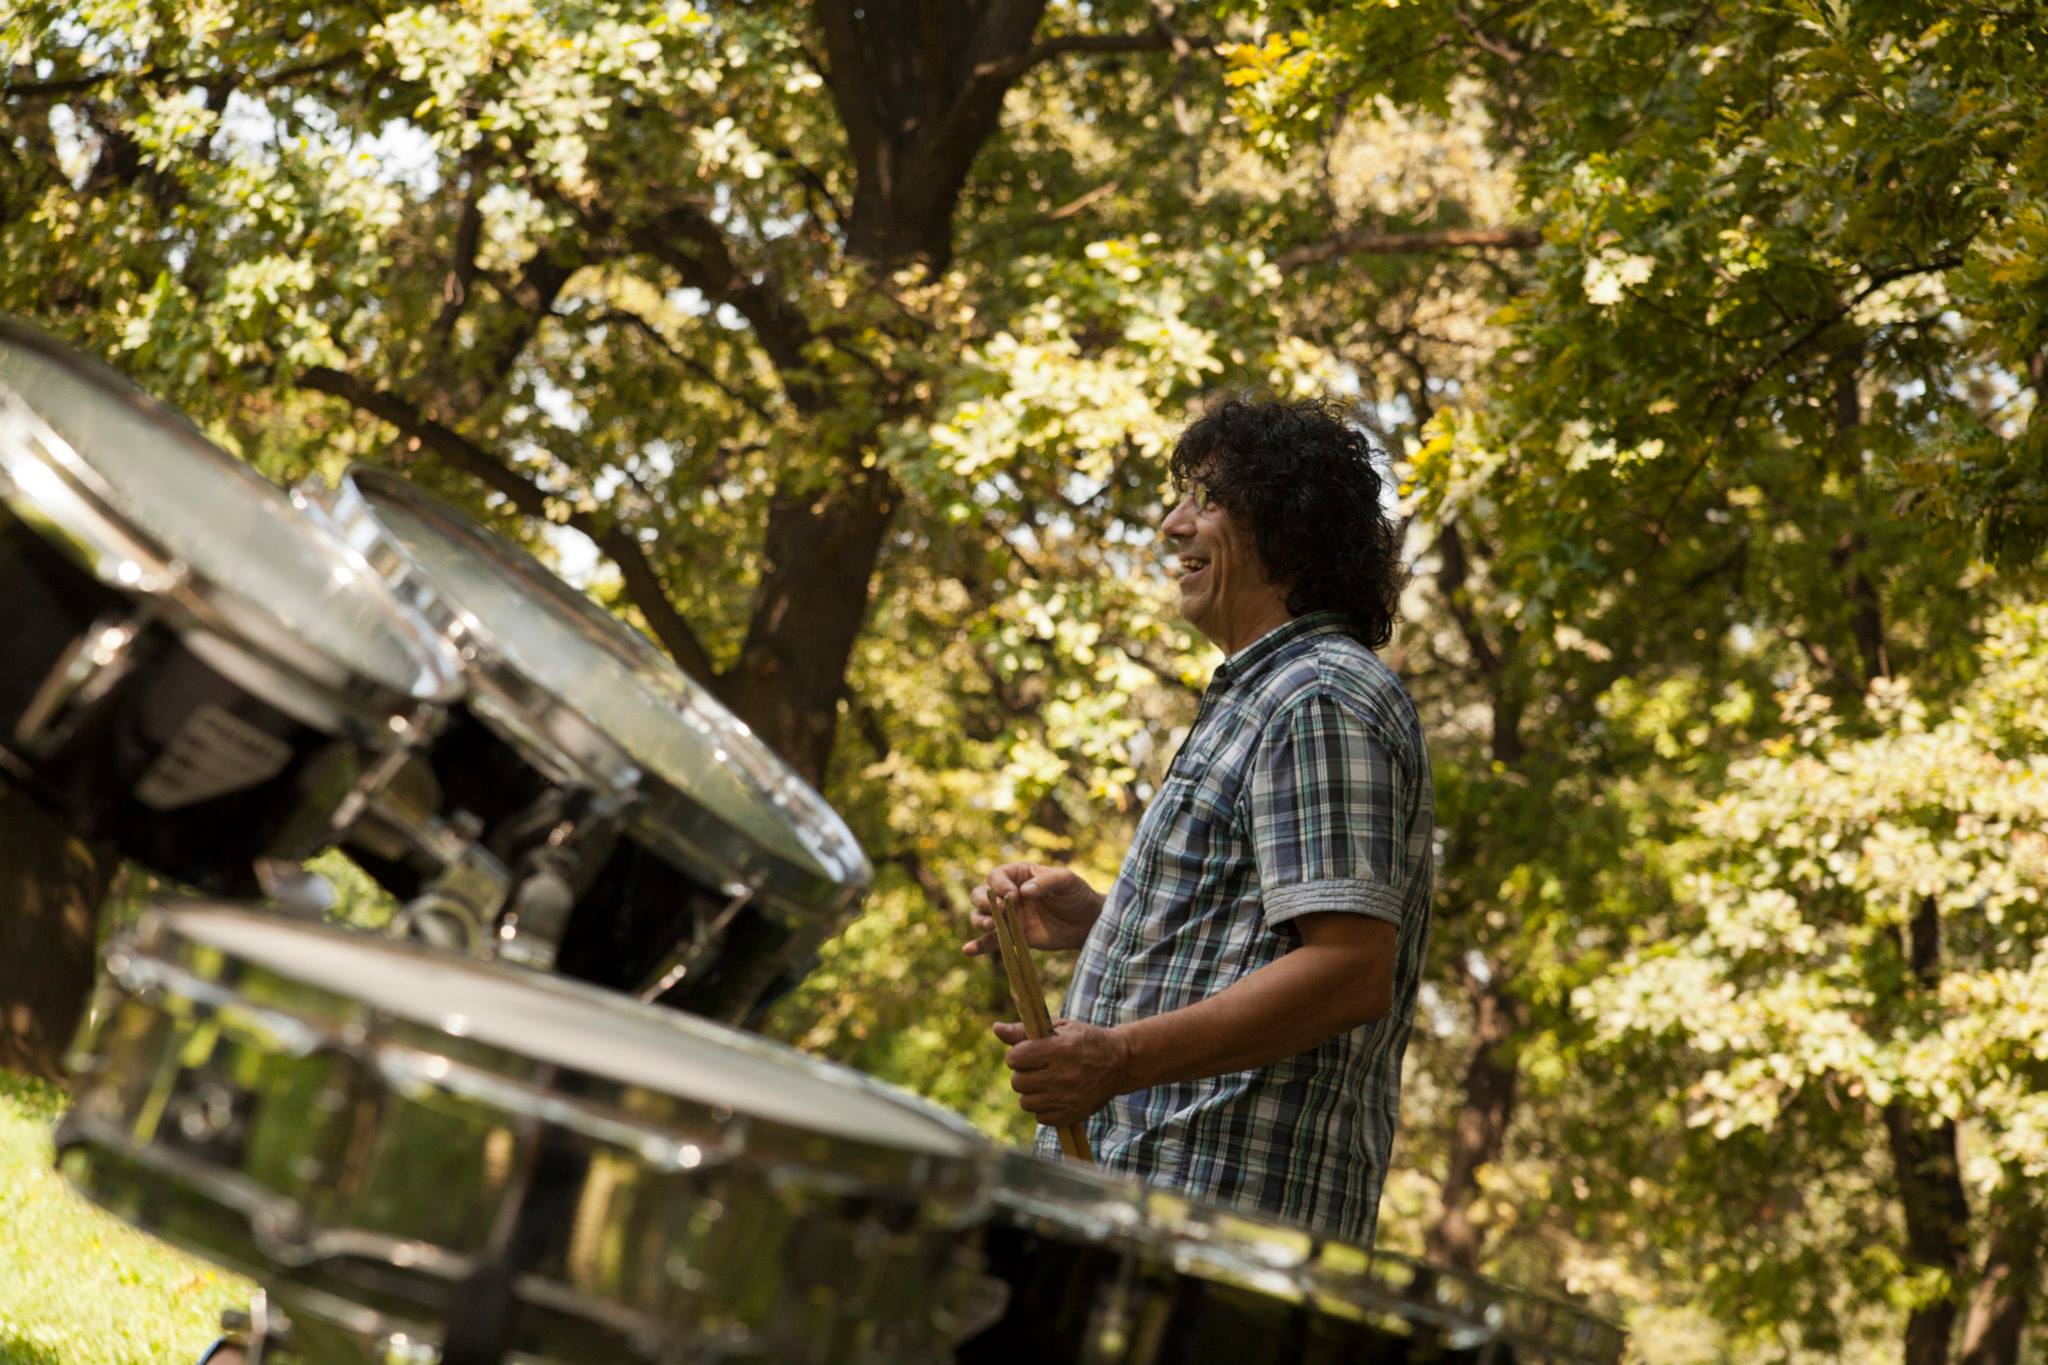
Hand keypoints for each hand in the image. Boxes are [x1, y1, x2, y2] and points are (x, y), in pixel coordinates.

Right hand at [965, 863, 1101, 957]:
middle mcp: (1008, 895)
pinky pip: (990, 942)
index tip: (1013, 895)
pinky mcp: (1013, 937)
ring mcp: (1009, 917)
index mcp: (1019, 875)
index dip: (999, 885)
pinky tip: (968, 950)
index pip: (996, 876)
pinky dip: (978, 946)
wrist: (1088, 923)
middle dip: (984, 902)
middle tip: (1000, 910)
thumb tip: (1024, 891)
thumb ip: (1046, 882)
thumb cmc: (1078, 895)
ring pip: (981, 917)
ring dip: (981, 921)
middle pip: (980, 895)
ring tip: (992, 926)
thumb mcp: (1067, 881)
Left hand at [994, 1018, 1132, 1127]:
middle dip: (1022, 1074)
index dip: (1017, 1055)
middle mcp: (1064, 1075)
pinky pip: (1040, 1117)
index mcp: (1060, 1049)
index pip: (1016, 1058)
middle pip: (1017, 1082)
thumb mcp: (1060, 1028)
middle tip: (1036, 1068)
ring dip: (1031, 1092)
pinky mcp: (1072, 1115)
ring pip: (1026, 1102)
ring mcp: (1068, 1098)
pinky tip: (1055, 1095)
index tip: (1026, 1053)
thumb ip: (1025, 1031)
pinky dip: (1043, 1107)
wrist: (1119, 1063)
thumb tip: (996, 1029)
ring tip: (1045, 1082)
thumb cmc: (1085, 1041)